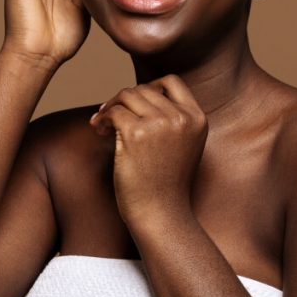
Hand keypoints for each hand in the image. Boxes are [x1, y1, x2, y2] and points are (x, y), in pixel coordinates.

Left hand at [89, 75, 207, 226]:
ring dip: (110, 106)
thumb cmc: (165, 185)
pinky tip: (98, 131)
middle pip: (145, 88)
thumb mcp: (182, 146)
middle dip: (123, 99)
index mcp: (197, 119)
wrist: (160, 214)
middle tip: (110, 116)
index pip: (172, 82)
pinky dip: (102, 119)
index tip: (134, 104)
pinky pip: (113, 112)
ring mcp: (160, 124)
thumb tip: (136, 94)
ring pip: (127, 95)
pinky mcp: (136, 133)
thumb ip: (171, 119)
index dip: (149, 86)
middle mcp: (182, 117)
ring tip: (103, 125)